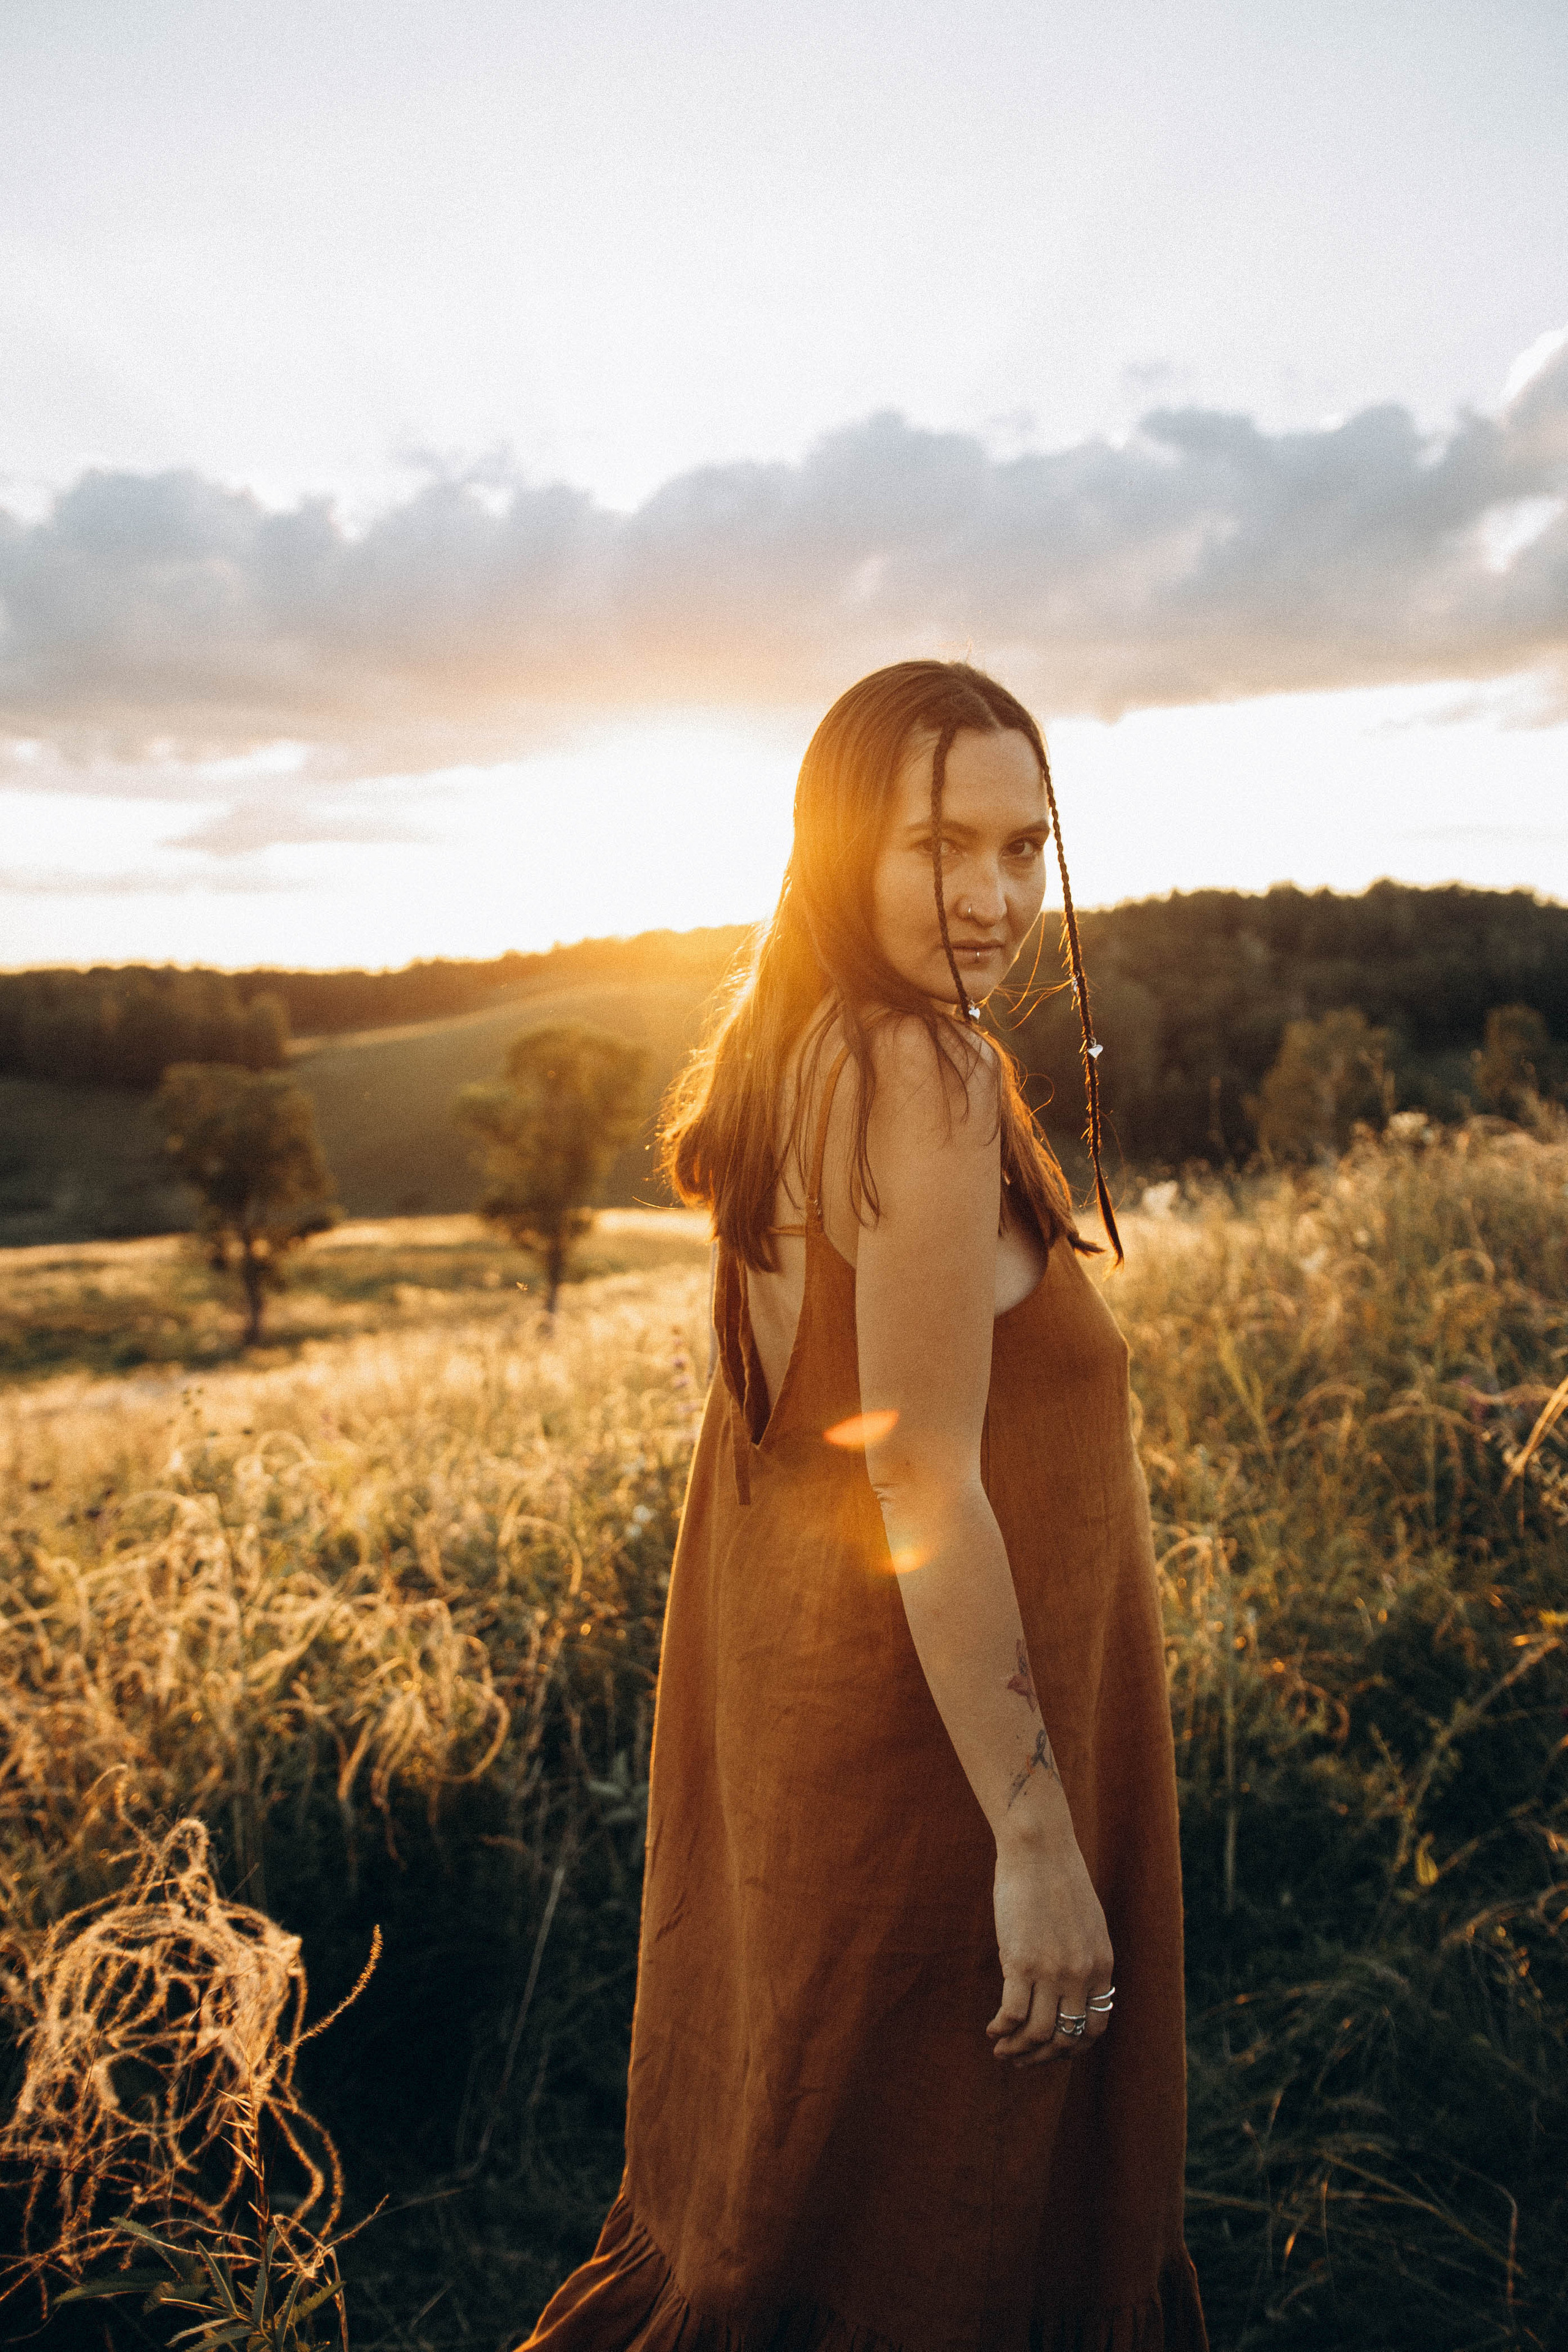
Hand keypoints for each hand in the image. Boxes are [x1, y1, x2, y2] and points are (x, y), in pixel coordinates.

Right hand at [986, 1833, 1113, 2066]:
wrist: (1039, 1849)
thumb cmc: (1058, 1880)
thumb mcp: (1088, 1925)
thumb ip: (1086, 1959)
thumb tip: (1073, 1990)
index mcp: (1102, 1966)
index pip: (1095, 2028)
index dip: (1072, 2048)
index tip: (1052, 2050)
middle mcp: (1081, 1975)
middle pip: (1066, 2038)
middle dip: (1042, 2057)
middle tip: (1022, 2059)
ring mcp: (1052, 1971)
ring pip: (1037, 2034)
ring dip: (1018, 2050)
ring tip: (1002, 2050)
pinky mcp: (1020, 1962)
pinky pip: (1012, 2014)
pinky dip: (1001, 2030)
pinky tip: (992, 2030)